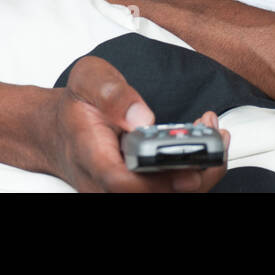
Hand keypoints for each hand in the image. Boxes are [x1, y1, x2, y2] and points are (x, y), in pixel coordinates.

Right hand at [44, 56, 228, 192]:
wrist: (60, 130)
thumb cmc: (77, 106)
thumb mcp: (88, 79)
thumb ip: (112, 93)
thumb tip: (140, 116)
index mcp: (91, 156)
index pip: (121, 182)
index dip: (157, 180)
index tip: (188, 168)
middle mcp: (106, 184)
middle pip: (154, 195)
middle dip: (194, 170)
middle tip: (214, 132)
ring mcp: (122, 189)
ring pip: (170, 194)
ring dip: (200, 167)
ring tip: (211, 128)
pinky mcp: (139, 188)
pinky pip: (171, 188)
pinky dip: (195, 167)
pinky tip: (203, 138)